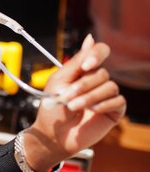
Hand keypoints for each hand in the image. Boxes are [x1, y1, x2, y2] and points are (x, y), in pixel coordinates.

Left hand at [24, 34, 126, 171]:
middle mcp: (97, 80)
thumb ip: (77, 61)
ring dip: (89, 96)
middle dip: (83, 85)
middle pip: (102, 72)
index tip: (86, 66)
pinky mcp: (114, 110)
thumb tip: (90, 38)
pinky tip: (92, 111)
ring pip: (109, 86)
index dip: (97, 54)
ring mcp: (106, 95)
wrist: (53, 133)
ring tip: (73, 106)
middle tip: (67, 97)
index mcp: (83, 69)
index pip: (100, 51)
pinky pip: (118, 100)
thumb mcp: (61, 80)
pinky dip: (104, 104)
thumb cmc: (53, 106)